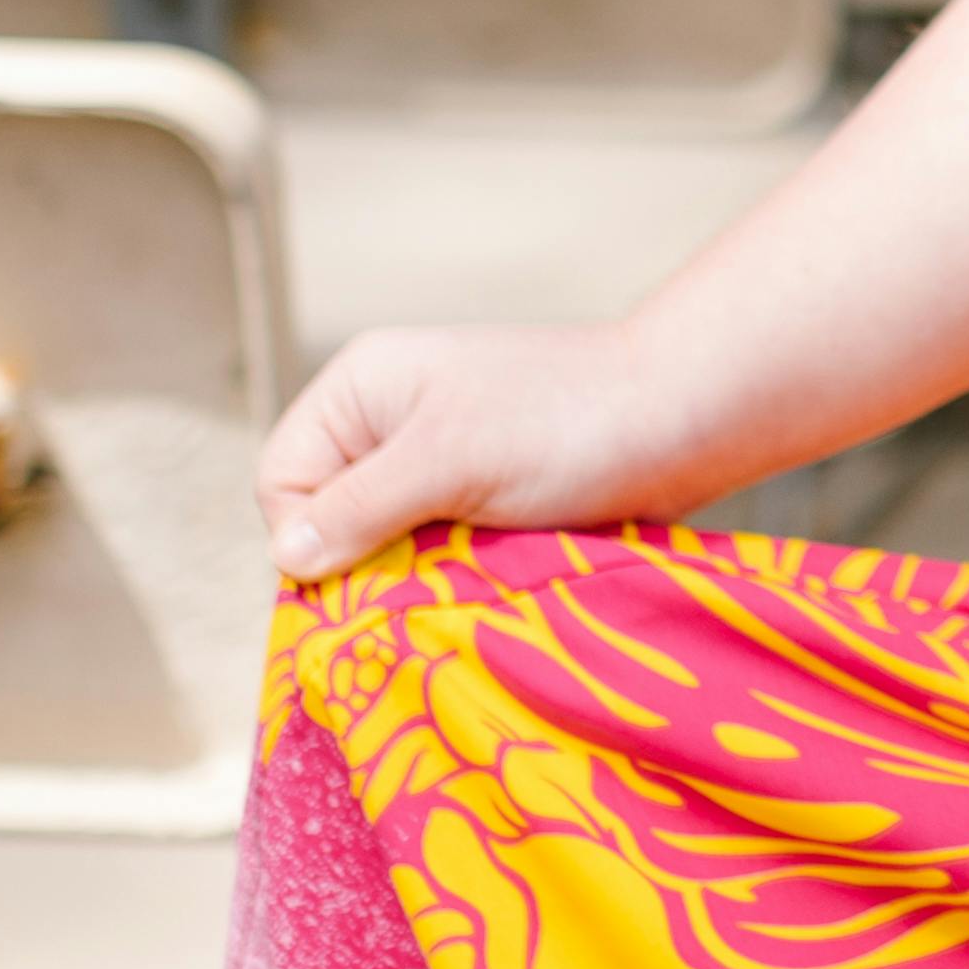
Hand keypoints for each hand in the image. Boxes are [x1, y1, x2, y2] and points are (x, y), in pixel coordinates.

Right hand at [254, 322, 709, 581]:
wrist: (685, 418)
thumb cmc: (566, 422)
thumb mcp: (449, 462)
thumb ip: (361, 508)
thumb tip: (287, 558)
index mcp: (363, 389)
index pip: (283, 482)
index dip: (312, 534)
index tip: (367, 565)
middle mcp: (391, 424)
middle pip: (330, 523)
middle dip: (368, 560)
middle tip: (422, 578)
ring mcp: (440, 465)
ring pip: (386, 550)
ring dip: (417, 576)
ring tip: (468, 574)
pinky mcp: (484, 504)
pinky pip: (437, 558)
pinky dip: (455, 578)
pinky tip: (491, 579)